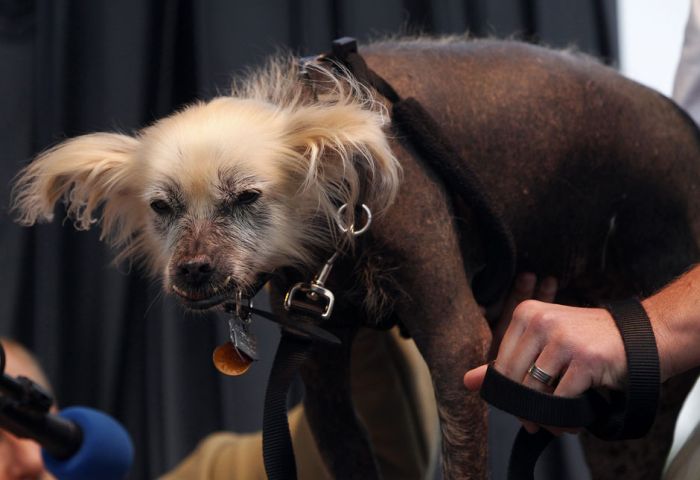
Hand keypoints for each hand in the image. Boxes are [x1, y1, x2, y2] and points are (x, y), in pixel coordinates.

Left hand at [464, 275, 626, 433]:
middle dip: (523, 407)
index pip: (502, 363)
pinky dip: (565, 417)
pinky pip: (562, 399)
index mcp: (526, 313)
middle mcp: (542, 321)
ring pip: (536, 391)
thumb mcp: (544, 343)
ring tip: (556, 423)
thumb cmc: (587, 340)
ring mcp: (563, 339)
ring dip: (544, 416)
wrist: (640, 337)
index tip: (519, 405)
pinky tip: (572, 421)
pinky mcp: (585, 359)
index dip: (509, 390)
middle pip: (515, 378)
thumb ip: (507, 362)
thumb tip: (467, 381)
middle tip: (533, 423)